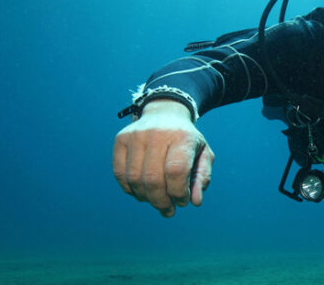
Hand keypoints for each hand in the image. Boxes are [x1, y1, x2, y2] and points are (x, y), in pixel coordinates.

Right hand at [112, 99, 214, 216]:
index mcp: (182, 136)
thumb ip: (202, 178)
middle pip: (153, 179)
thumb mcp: (203, 154)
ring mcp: (136, 135)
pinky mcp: (121, 139)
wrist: (166, 113)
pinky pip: (120, 173)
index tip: (182, 201)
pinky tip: (142, 193)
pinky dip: (130, 189)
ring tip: (156, 201)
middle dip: (161, 201)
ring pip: (134, 179)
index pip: (176, 171)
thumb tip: (195, 202)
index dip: (178, 193)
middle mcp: (157, 133)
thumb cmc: (186, 140)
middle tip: (168, 210)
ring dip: (145, 198)